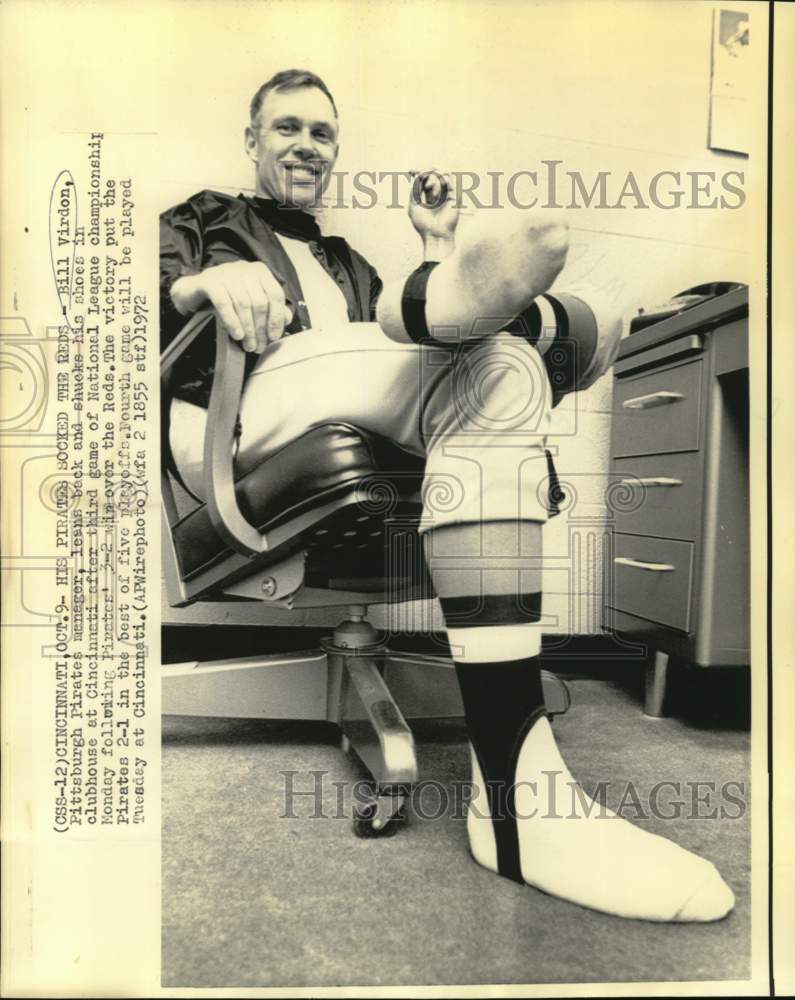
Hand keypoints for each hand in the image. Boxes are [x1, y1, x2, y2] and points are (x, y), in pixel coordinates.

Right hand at [170, 260, 290, 352]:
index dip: (277, 318)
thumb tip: (287, 319)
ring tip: (248, 345)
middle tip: (258, 347)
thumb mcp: (250, 301)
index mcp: (259, 271)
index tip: (274, 337)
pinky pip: (224, 303)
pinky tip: (236, 335)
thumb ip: (270, 308)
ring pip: (243, 304)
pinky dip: (232, 321)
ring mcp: (226, 272)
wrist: (193, 291)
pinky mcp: (209, 281)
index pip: (275, 294)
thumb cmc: (227, 297)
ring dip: (247, 329)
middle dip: (261, 328)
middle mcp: (244, 268)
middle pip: (259, 302)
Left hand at [408, 169, 458, 249]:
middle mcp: (438, 195)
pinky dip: (441, 178)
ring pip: (441, 174)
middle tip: (418, 172)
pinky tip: (434, 187)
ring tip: (428, 188)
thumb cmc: (423, 225)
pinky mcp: (454, 196)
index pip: (424, 179)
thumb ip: (414, 191)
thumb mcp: (413, 206)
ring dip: (432, 176)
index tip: (410, 170)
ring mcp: (447, 195)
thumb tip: (416, 176)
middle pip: (433, 174)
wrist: (436, 236)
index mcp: (428, 197)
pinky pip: (449, 180)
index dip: (418, 172)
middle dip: (425, 170)